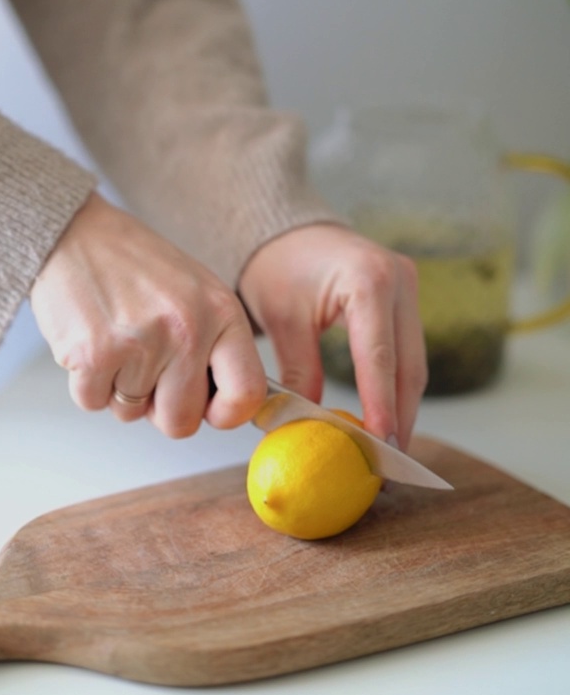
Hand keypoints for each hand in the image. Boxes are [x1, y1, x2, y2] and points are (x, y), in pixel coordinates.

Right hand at [30, 193, 266, 436]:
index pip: (246, 393)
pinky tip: (91, 341)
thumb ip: (216, 346)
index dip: (225, 413)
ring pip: (130, 414)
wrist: (73, 232)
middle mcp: (186, 328)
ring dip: (118, 388)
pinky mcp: (94, 354)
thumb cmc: (133, 264)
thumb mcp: (197, 292)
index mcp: (221, 311)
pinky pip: (93, 402)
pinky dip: (87, 382)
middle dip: (158, 408)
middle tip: (146, 371)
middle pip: (181, 421)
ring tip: (116, 339)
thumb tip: (225, 407)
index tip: (209, 409)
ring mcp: (140, 343)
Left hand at [238, 224, 426, 449]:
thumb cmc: (278, 265)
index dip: (381, 406)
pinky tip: (389, 418)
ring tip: (389, 451)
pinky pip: (408, 351)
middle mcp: (399, 280)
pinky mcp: (407, 297)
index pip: (379, 357)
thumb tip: (308, 425)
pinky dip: (398, 386)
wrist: (287, 230)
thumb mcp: (282, 320)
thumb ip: (299, 372)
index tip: (380, 445)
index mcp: (368, 280)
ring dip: (404, 407)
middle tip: (388, 464)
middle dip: (400, 417)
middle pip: (408, 364)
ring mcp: (409, 286)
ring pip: (415, 362)